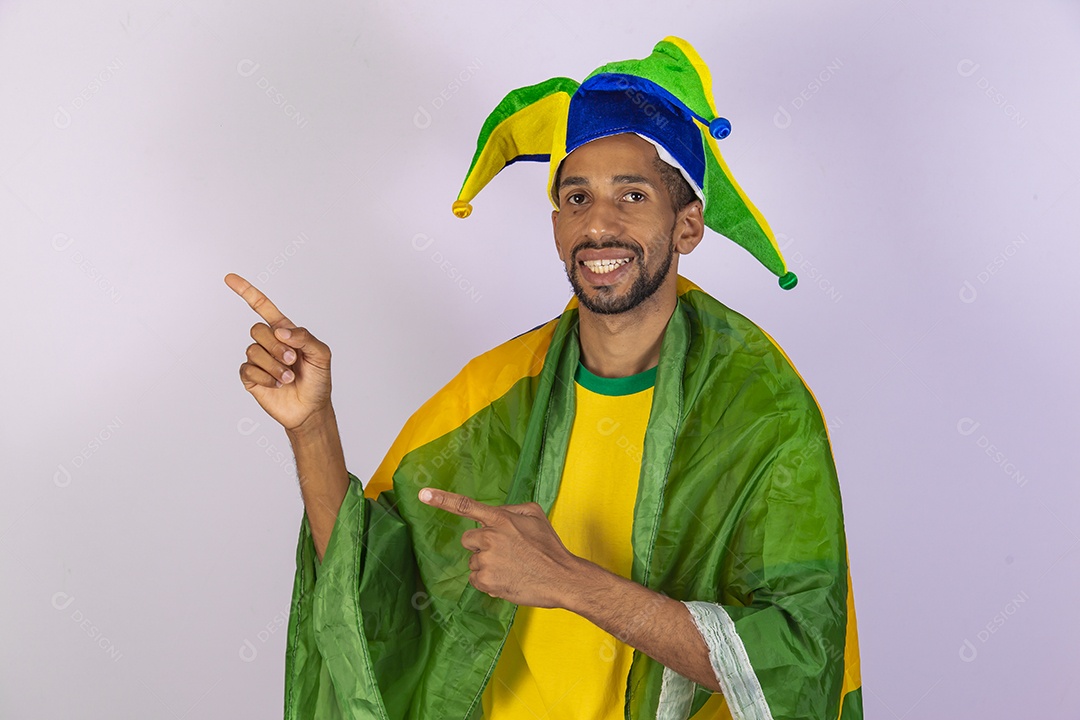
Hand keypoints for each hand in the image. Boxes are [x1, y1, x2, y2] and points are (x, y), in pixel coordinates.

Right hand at [225, 273, 332, 432]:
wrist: (311, 409)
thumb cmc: (318, 380)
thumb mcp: (321, 354)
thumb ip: (305, 337)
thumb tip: (281, 331)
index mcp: (285, 331)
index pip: (262, 307)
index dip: (246, 292)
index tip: (229, 278)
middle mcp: (269, 342)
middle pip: (257, 330)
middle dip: (276, 346)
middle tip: (293, 361)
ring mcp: (258, 360)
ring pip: (252, 350)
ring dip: (274, 366)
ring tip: (288, 377)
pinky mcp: (251, 377)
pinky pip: (247, 369)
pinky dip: (265, 377)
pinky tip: (277, 385)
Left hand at [418, 488, 583, 607]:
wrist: (561, 578)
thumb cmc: (549, 546)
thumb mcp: (535, 514)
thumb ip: (510, 509)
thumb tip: (494, 514)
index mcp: (500, 518)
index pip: (465, 506)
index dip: (441, 499)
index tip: (422, 494)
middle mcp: (489, 537)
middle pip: (468, 539)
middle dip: (481, 545)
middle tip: (506, 552)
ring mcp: (486, 560)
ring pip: (473, 561)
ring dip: (487, 564)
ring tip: (512, 567)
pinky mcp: (486, 581)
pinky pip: (476, 579)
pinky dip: (488, 581)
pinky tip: (508, 579)